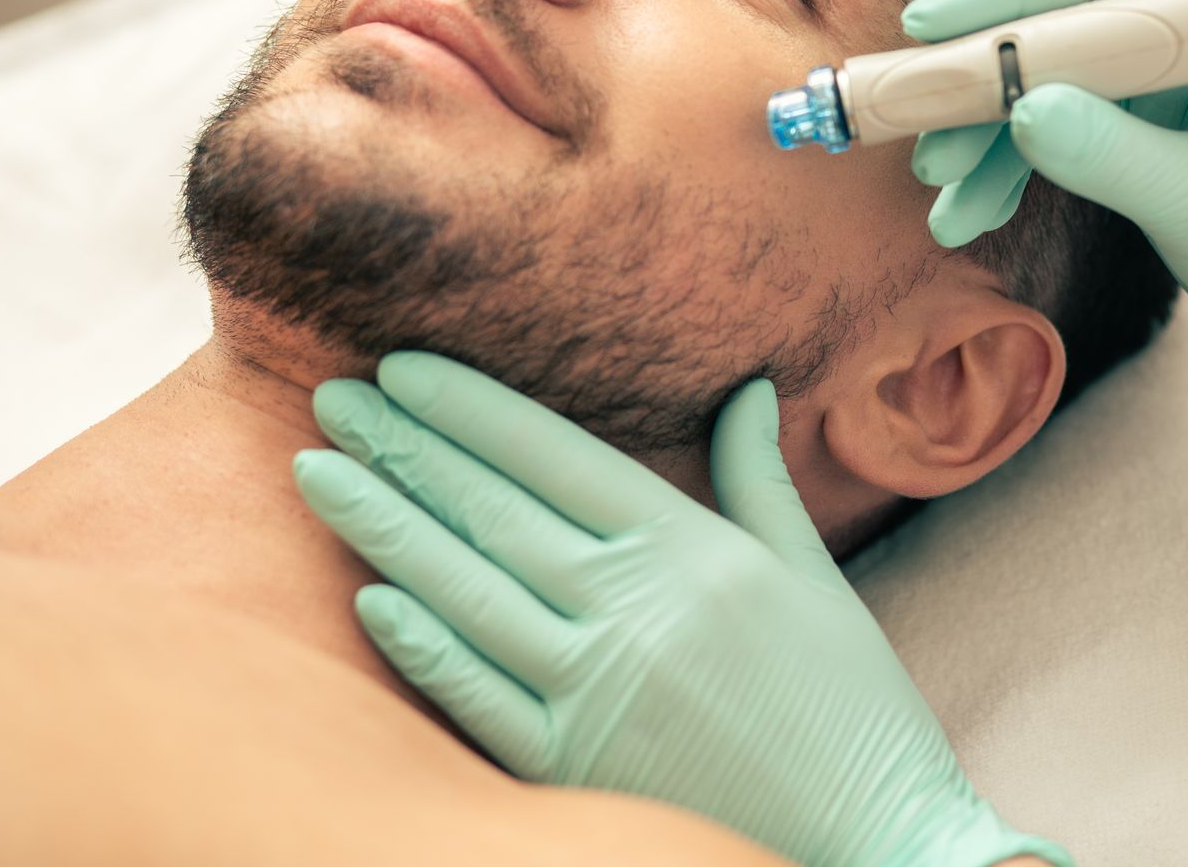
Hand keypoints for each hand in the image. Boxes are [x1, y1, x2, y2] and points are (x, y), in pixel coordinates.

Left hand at [293, 352, 1069, 866]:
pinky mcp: (572, 767)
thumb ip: (760, 478)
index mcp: (695, 550)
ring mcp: (598, 690)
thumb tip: (750, 386)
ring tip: (315, 474)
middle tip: (331, 399)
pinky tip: (367, 595)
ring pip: (465, 590)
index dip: (471, 409)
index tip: (403, 368)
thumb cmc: (849, 704)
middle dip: (404, 448)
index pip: (555, 456)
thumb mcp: (813, 575)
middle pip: (494, 510)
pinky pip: (476, 694)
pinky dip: (420, 643)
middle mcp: (637, 609)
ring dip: (383, 526)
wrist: (872, 838)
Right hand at [906, 0, 1187, 392]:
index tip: (932, 25)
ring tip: (937, 191)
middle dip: (980, 83)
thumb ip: (1111, 154)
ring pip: (1044, 95)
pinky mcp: (1140, 145)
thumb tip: (1020, 112)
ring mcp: (1158, 96)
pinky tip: (965, 212)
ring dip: (984, 140)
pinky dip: (1007, 174)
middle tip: (913, 121)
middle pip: (1055, 35)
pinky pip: (1055, 141)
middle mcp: (1184, 45)